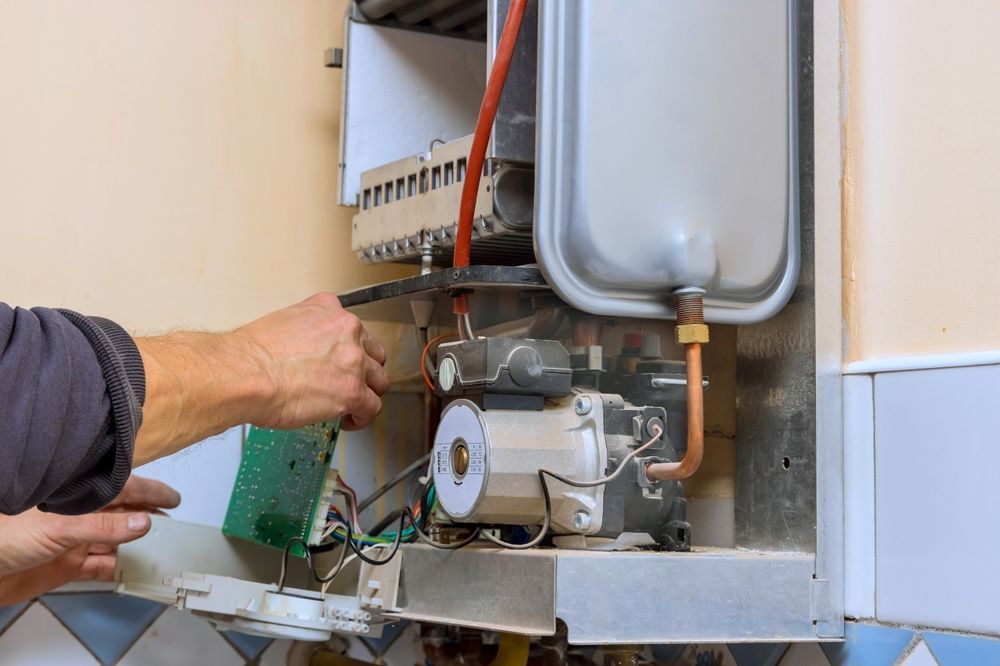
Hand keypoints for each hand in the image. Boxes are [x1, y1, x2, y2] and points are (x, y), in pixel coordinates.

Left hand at [0, 476, 179, 604]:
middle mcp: (78, 516)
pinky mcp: (67, 566)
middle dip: (147, 518)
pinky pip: (100, 567)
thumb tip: (143, 522)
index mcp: (76, 496)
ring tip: (160, 548)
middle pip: (122, 514)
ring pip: (115, 541)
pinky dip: (118, 569)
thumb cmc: (4, 534)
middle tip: (173, 525)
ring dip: (135, 546)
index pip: (122, 487)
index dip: (150, 491)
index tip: (173, 498)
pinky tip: (131, 570)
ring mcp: (73, 541)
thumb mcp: (60, 527)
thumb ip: (104, 525)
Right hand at [236, 292, 388, 430]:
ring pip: (379, 379)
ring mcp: (353, 361)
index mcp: (328, 310)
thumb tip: (305, 353)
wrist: (245, 374)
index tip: (340, 360)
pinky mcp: (352, 391)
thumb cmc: (251, 356)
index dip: (348, 348)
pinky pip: (372, 406)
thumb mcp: (282, 323)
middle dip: (364, 369)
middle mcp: (346, 331)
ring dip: (367, 392)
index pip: (351, 327)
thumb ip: (305, 333)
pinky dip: (362, 417)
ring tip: (352, 404)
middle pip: (372, 352)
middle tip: (350, 382)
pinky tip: (349, 420)